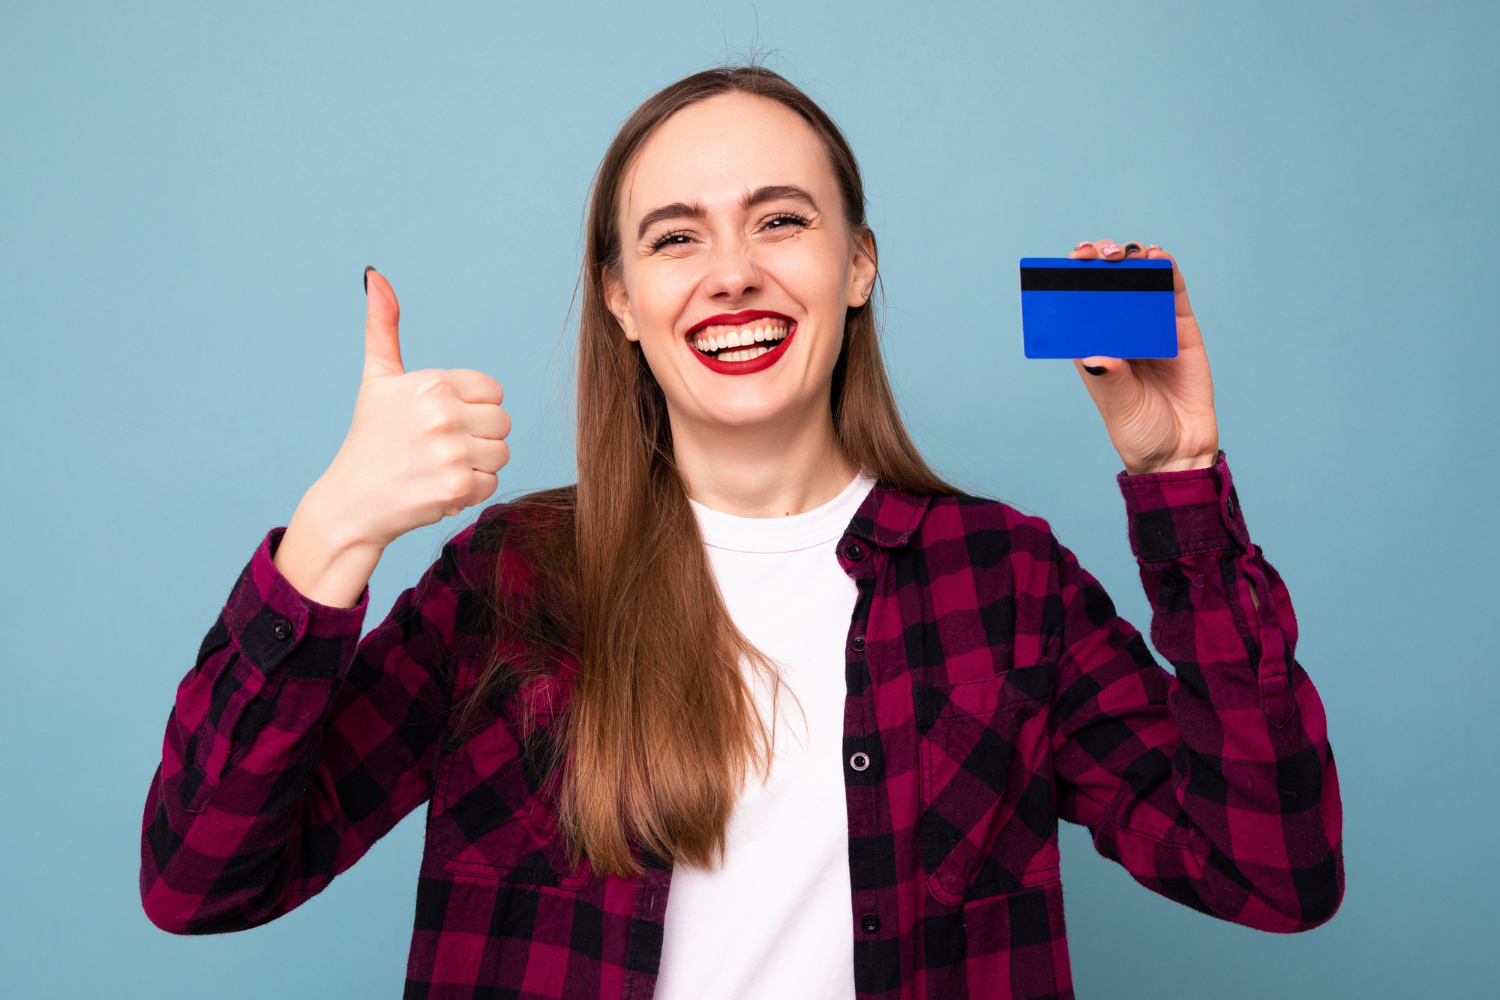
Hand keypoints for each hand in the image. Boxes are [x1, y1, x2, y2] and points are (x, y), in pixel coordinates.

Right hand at [316, 267, 512, 547]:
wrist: (351, 503)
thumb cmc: (369, 439)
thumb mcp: (377, 379)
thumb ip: (383, 327)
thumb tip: (375, 275)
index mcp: (432, 382)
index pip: (493, 392)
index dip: (471, 409)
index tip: (440, 422)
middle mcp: (443, 413)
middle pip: (503, 423)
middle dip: (477, 438)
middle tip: (438, 449)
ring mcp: (451, 451)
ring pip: (501, 454)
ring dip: (476, 465)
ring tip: (438, 467)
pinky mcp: (458, 487)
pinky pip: (492, 483)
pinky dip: (470, 492)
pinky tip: (438, 488)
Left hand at [1068, 239, 1219, 474]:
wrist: (1179, 450)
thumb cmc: (1139, 430)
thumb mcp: (1119, 406)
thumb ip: (1112, 379)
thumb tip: (1097, 356)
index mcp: (1094, 346)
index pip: (1077, 303)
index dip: (1072, 277)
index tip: (1071, 261)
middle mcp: (1119, 331)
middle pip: (1106, 284)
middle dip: (1100, 261)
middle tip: (1100, 254)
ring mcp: (1150, 325)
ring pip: (1138, 280)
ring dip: (1131, 258)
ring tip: (1128, 254)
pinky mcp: (1180, 327)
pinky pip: (1172, 292)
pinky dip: (1166, 270)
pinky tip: (1158, 258)